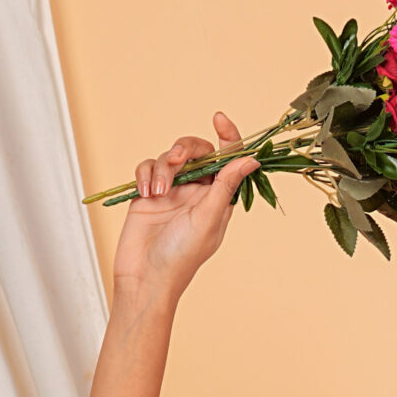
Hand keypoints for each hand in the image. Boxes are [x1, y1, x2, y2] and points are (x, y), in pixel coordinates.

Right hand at [111, 111, 258, 303]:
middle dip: (185, 148)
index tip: (219, 118)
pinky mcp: (148, 193)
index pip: (228, 160)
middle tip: (176, 159)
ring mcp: (172, 192)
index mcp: (218, 198)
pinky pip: (147, 168)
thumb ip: (226, 186)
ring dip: (162, 168)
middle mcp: (197, 192)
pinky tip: (146, 194)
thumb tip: (251, 159)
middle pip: (196, 151)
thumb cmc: (181, 256)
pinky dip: (145, 175)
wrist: (145, 277)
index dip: (228, 137)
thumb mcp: (208, 219)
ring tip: (158, 192)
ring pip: (168, 157)